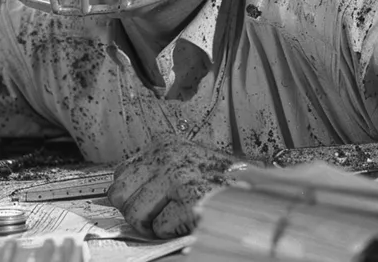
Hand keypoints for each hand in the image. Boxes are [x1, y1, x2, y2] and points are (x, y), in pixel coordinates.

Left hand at [107, 136, 248, 237]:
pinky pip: (160, 228)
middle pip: (120, 195)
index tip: (141, 203)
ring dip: (154, 224)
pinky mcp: (189, 200)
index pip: (119, 173)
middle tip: (156, 215)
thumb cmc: (221, 180)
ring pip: (135, 215)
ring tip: (175, 217)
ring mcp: (177, 177)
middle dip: (135, 212)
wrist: (257, 189)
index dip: (129, 195)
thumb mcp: (184, 161)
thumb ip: (154, 171)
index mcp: (164, 144)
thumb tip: (121, 194)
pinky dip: (173, 232)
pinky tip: (189, 220)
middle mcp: (167, 157)